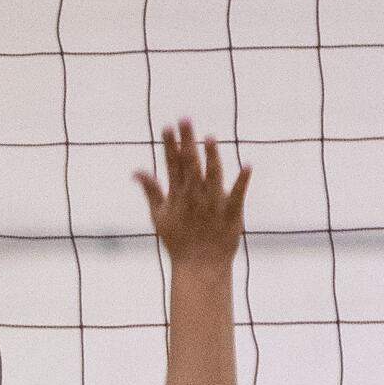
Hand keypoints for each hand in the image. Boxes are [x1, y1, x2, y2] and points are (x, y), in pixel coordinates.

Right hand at [135, 119, 251, 265]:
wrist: (200, 265)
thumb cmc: (178, 241)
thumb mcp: (159, 216)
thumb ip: (150, 191)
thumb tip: (136, 171)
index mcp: (177, 195)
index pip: (172, 165)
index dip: (169, 145)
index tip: (168, 126)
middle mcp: (194, 196)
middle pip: (190, 164)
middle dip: (187, 141)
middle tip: (186, 119)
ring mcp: (213, 204)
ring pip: (212, 175)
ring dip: (211, 156)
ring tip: (208, 138)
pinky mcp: (231, 212)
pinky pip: (238, 195)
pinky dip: (242, 182)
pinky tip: (247, 166)